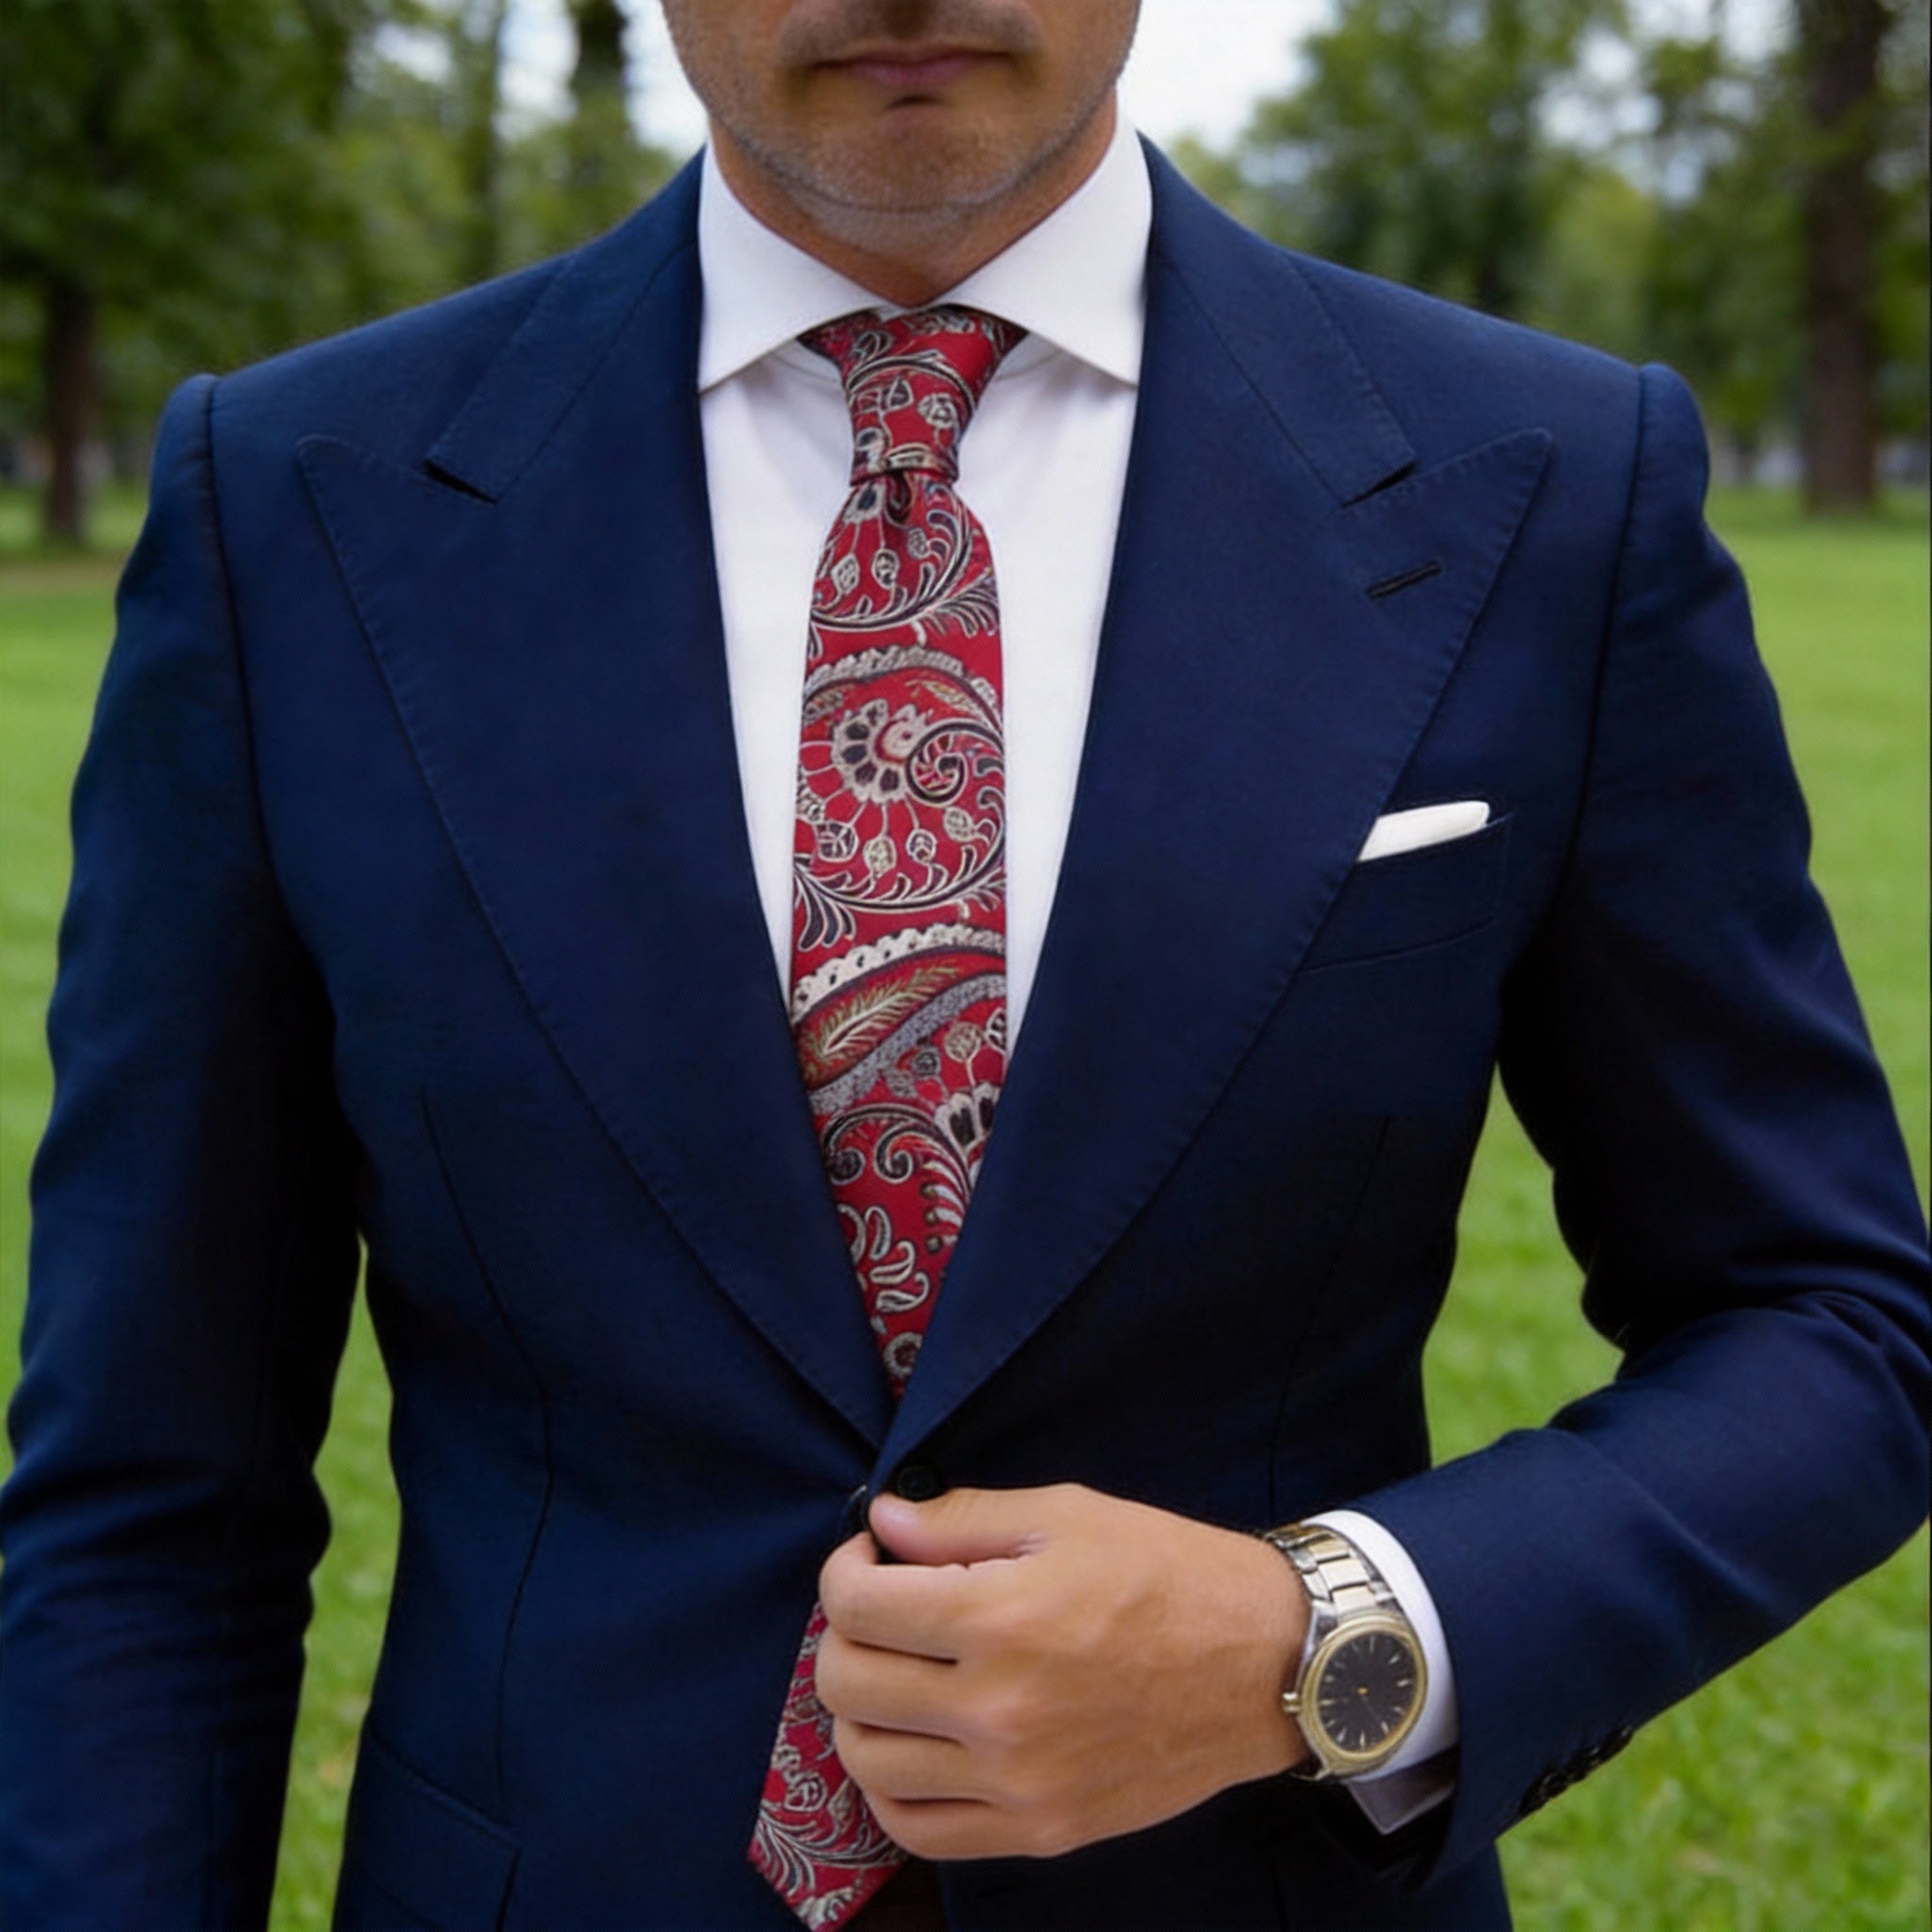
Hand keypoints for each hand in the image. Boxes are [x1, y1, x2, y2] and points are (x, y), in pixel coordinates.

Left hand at [814, 1481, 1309, 1861]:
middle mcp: (998, 1710)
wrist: (1265, 1664)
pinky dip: (892, 1788)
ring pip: (867, 1762)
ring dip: (858, 1709)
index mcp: (1001, 1618)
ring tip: (895, 1672)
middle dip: (842, 1632)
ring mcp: (1017, 1783)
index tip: (870, 1557)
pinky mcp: (1040, 1830)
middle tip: (881, 1608)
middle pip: (845, 1682)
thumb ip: (961, 1519)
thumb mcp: (1067, 1513)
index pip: (857, 1604)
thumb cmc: (1170, 1573)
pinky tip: (914, 1742)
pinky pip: (918, 1831)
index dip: (845, 1569)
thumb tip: (882, 1523)